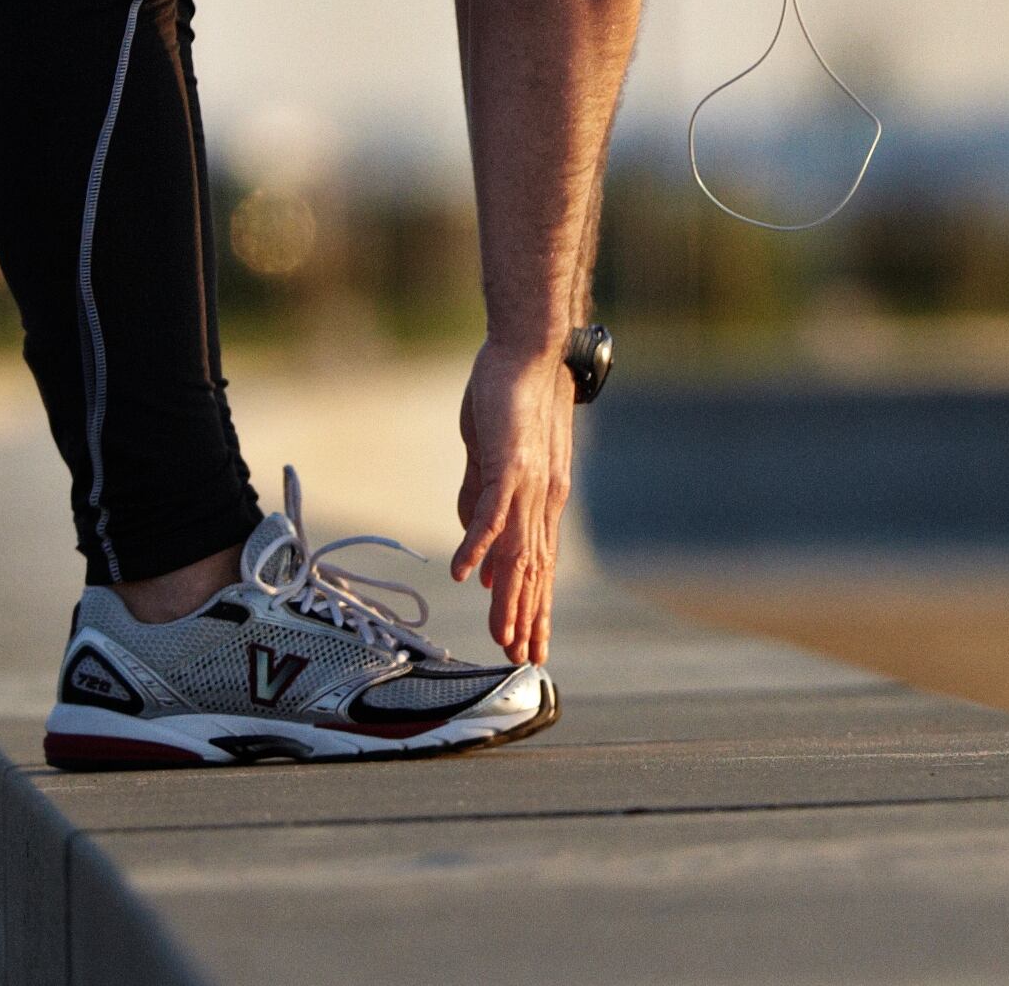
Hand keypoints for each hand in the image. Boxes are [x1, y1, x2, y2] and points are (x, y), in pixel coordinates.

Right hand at [448, 338, 577, 663]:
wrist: (527, 350)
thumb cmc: (506, 399)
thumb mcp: (491, 461)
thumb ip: (483, 505)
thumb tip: (479, 556)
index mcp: (540, 499)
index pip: (539, 564)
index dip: (535, 606)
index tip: (532, 643)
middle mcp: (541, 498)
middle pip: (534, 569)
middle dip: (527, 616)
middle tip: (523, 657)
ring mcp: (527, 483)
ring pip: (518, 552)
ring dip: (507, 596)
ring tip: (501, 635)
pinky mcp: (509, 464)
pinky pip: (492, 512)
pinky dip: (478, 544)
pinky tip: (466, 574)